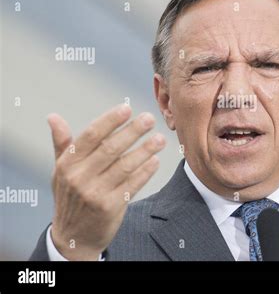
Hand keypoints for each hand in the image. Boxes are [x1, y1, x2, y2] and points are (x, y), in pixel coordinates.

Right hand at [47, 104, 165, 259]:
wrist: (73, 237)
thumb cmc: (70, 196)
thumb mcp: (61, 171)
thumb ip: (62, 143)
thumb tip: (52, 116)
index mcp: (68, 164)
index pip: (90, 135)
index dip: (109, 120)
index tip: (127, 108)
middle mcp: (79, 177)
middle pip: (110, 148)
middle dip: (132, 131)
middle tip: (150, 118)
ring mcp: (95, 193)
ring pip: (125, 166)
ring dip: (145, 150)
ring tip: (159, 139)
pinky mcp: (110, 207)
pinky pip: (132, 185)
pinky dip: (145, 172)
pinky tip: (155, 161)